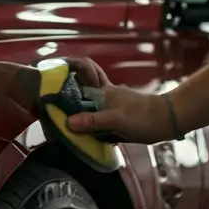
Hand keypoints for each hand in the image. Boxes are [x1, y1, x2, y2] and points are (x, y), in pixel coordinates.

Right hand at [0, 57, 181, 145]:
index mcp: (100, 93)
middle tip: (41, 105)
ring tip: (54, 122)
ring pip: (83, 106)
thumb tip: (67, 122)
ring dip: (71, 111)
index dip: (59, 74)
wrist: (168, 121)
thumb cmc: (144, 117)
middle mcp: (101, 97)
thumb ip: (92, 121)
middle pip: (76, 93)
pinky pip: (92, 120)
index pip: (75, 77)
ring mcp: (107, 108)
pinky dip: (84, 125)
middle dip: (59, 95)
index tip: (40, 75)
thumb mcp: (116, 119)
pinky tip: (78, 134)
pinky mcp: (113, 120)